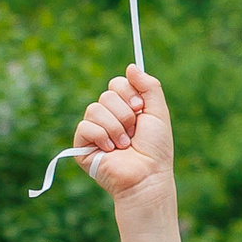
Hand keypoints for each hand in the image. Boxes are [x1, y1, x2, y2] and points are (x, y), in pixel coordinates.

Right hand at [71, 63, 174, 205]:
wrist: (147, 175)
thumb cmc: (155, 148)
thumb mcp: (158, 112)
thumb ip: (149, 86)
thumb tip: (131, 66)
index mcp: (125, 108)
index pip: (117, 84)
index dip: (129, 94)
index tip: (140, 109)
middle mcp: (108, 118)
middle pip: (106, 95)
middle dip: (124, 114)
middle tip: (133, 132)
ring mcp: (94, 131)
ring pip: (94, 108)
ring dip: (115, 127)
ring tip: (123, 145)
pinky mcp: (82, 145)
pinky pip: (85, 125)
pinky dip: (101, 136)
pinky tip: (110, 150)